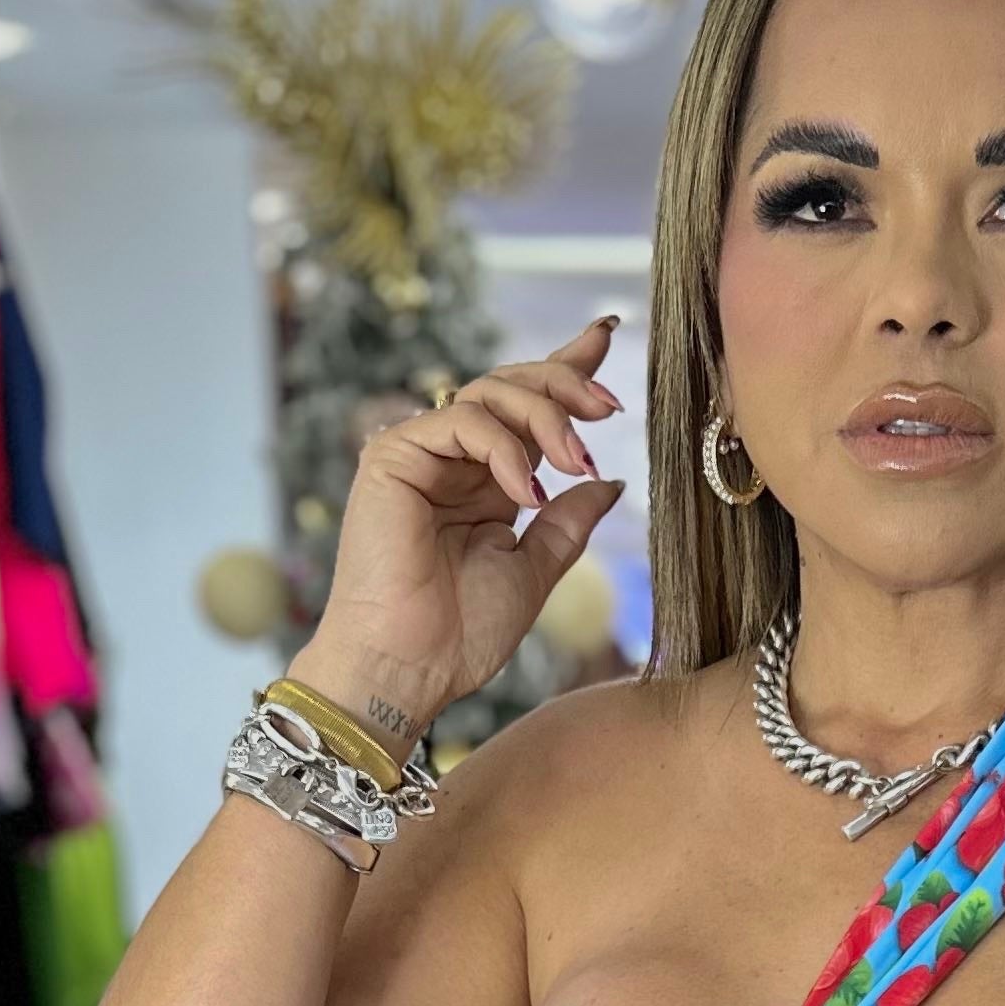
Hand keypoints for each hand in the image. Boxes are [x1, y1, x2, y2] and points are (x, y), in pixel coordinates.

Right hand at [292, 314, 625, 749]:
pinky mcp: (393, 456)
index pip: (526, 409)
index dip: (566, 368)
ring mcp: (421, 454)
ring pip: (491, 395)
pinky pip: (461, 422)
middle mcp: (453, 461)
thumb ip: (568, 522)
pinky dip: (505, 450)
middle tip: (610, 407)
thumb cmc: (460, 635)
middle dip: (567, 385)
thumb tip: (610, 480)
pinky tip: (528, 492)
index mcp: (486, 482)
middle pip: (511, 387)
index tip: (606, 336)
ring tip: (577, 462)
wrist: (408, 670)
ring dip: (546, 418)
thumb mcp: (536, 570)